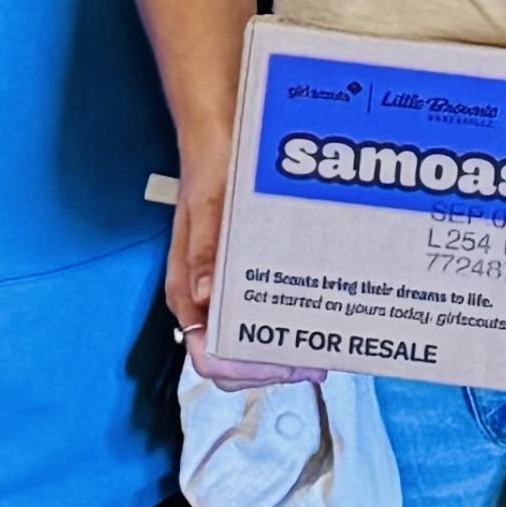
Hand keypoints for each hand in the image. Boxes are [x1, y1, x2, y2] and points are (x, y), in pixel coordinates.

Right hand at [166, 176, 311, 391]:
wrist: (217, 136)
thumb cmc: (210, 168)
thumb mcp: (208, 205)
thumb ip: (203, 250)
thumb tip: (201, 296)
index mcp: (186, 292)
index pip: (208, 358)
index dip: (247, 371)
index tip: (287, 362)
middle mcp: (200, 300)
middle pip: (231, 361)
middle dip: (271, 368)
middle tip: (315, 361)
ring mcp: (218, 291)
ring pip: (245, 344)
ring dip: (279, 353)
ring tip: (319, 348)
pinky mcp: (236, 278)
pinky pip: (255, 317)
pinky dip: (281, 327)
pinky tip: (309, 320)